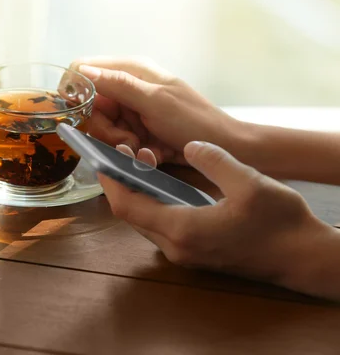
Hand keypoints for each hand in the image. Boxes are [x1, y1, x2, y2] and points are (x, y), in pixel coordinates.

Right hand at [70, 57, 247, 164]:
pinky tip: (151, 153)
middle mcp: (127, 88)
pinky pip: (117, 142)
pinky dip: (131, 152)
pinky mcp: (136, 132)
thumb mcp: (155, 101)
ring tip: (144, 148)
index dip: (76, 90)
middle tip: (128, 140)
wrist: (224, 149)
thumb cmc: (194, 121)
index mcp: (131, 70)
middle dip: (105, 128)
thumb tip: (82, 70)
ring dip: (120, 143)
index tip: (82, 113)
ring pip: (101, 129)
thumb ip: (118, 84)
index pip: (83, 69)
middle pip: (89, 106)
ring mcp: (131, 112)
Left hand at [99, 141, 339, 299]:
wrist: (304, 259)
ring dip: (140, 192)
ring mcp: (185, 253)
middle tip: (126, 152)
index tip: (102, 158)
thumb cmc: (280, 224)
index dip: (110, 181)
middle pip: (132, 214)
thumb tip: (189, 146)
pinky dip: (155, 203)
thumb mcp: (248, 182)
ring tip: (144, 161)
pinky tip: (164, 183)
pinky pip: (162, 225)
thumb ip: (213, 160)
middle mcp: (176, 247)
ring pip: (146, 220)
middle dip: (123, 183)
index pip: (127, 206)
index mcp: (182, 230)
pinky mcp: (195, 252)